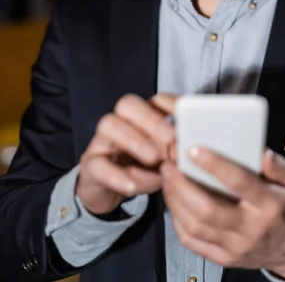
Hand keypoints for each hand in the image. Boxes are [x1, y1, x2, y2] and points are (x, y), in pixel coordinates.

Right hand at [76, 93, 176, 214]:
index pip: (154, 100)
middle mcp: (121, 122)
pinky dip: (116, 175)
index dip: (171, 104)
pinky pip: (98, 164)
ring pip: (108, 124)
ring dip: (133, 140)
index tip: (187, 116)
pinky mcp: (90, 164)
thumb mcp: (163, 162)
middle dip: (151, 119)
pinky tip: (133, 185)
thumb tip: (187, 152)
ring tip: (153, 160)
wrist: (108, 192)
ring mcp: (102, 141)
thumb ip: (174, 154)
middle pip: (128, 104)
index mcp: (143, 117)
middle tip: (170, 139)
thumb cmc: (141, 169)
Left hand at [161, 148, 284, 278]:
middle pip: (208, 210)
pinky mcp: (223, 258)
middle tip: (170, 164)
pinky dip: (176, 219)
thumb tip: (263, 153)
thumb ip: (280, 165)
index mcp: (269, 205)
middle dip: (182, 185)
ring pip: (195, 226)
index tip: (195, 149)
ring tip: (167, 177)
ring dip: (174, 200)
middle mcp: (250, 228)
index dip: (215, 165)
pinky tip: (173, 201)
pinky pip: (192, 241)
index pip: (240, 183)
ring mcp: (235, 246)